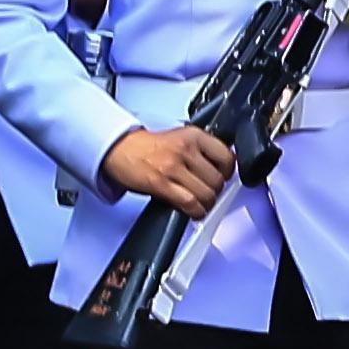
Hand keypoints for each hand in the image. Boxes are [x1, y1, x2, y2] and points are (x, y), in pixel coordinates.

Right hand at [103, 123, 234, 216]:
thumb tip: (222, 168)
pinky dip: (196, 211)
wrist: (120, 148)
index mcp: (193, 136)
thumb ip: (201, 150)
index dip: (227, 173)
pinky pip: (189, 203)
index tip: (223, 178)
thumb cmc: (149, 146)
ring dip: (206, 204)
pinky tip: (194, 211)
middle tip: (209, 194)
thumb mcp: (181, 138)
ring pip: (206, 194)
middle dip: (216, 192)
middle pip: (217, 180)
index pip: (226, 157)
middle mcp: (185, 150)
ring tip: (201, 204)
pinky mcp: (161, 183)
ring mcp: (173, 167)